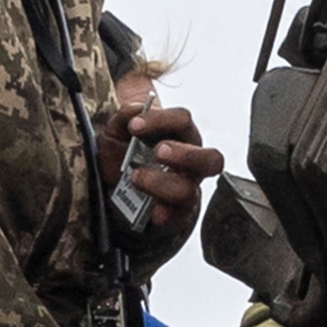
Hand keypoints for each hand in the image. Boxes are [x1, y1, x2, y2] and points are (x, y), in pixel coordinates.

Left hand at [113, 100, 223, 251]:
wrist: (116, 189)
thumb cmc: (126, 153)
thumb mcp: (117, 131)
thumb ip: (124, 117)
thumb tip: (133, 110)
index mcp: (180, 135)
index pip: (182, 120)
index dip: (161, 120)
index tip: (134, 125)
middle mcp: (190, 162)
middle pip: (210, 158)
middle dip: (184, 155)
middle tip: (158, 152)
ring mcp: (185, 188)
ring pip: (190, 189)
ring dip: (162, 183)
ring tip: (136, 177)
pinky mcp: (175, 213)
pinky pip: (178, 215)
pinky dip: (165, 213)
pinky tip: (153, 211)